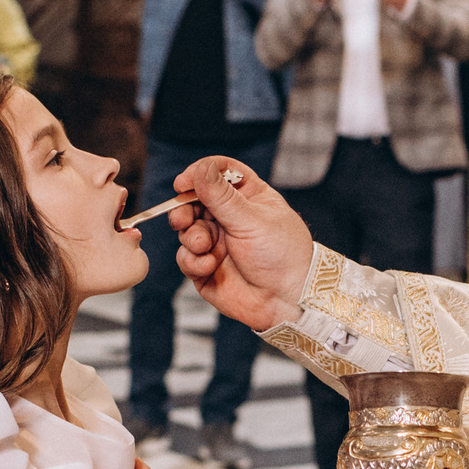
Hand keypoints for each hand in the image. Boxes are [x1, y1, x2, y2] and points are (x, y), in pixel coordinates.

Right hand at [170, 158, 314, 330]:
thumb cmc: (283, 255)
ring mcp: (216, 243)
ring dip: (191, 236)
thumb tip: (200, 169)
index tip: (184, 182)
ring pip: (187, 230)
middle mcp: (229, 218)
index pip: (218, 173)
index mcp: (247, 197)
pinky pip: (186, 258)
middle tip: (182, 218)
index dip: (199, 174)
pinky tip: (209, 265)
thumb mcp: (252, 219)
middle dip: (184, 208)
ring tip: (203, 246)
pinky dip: (193, 261)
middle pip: (194, 201)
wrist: (287, 300)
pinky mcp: (206, 268)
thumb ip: (221, 196)